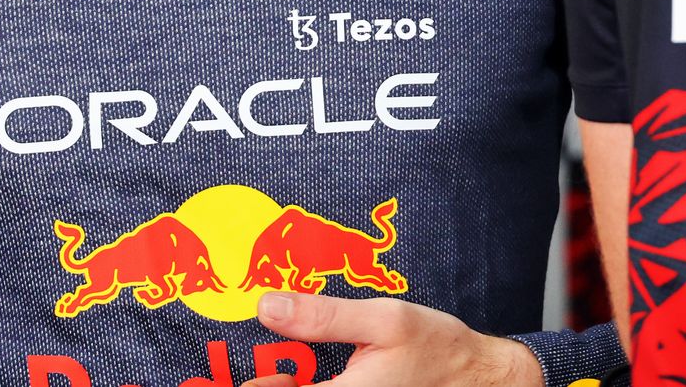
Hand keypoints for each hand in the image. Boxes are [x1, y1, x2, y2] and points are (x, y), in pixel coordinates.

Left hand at [238, 291, 543, 386]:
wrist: (480, 380)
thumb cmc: (438, 349)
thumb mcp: (386, 320)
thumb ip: (324, 317)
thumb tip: (267, 306)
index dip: (241, 382)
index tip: (205, 371)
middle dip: (259, 379)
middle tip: (220, 367)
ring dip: (279, 380)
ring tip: (261, 366)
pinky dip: (298, 383)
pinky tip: (293, 371)